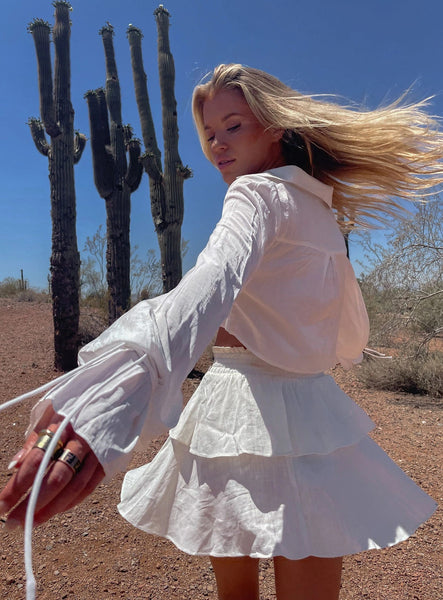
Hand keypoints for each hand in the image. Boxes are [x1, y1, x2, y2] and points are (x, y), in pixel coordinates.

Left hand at [0, 405, 104, 528]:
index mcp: (63, 425)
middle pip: (55, 478)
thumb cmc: (79, 405)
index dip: (17, 486)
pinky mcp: (110, 459)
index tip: (1, 504)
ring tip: (31, 523)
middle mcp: (82, 440)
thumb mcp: (52, 411)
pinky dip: (72, 501)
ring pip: (74, 487)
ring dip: (51, 509)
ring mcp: (98, 451)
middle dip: (31, 504)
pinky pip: (90, 486)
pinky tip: (57, 510)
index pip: (36, 461)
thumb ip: (34, 439)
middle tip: (12, 522)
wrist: (118, 394)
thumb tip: (13, 466)